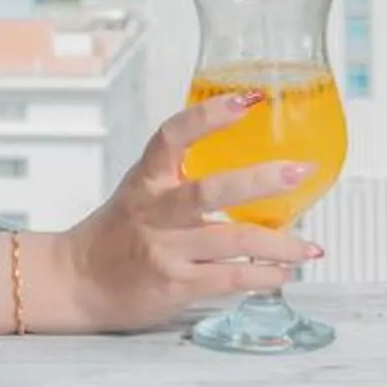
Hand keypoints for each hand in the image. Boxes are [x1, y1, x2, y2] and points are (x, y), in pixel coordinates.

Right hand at [31, 92, 322, 332]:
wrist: (76, 282)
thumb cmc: (116, 232)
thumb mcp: (141, 190)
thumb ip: (182, 174)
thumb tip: (247, 159)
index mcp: (146, 179)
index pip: (173, 135)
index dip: (209, 114)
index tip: (248, 100)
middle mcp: (154, 211)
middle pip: (211, 191)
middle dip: (262, 180)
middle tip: (301, 170)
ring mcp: (164, 250)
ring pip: (232, 241)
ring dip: (279, 243)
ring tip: (311, 245)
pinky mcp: (174, 286)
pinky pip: (229, 279)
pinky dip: (263, 276)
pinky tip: (284, 272)